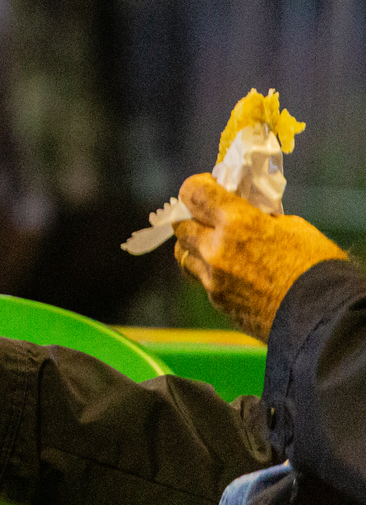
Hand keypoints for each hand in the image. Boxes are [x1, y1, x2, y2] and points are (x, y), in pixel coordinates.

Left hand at [175, 172, 347, 340]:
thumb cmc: (317, 267)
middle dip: (191, 217)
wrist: (325, 318)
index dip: (197, 186)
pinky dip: (212, 271)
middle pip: (179, 225)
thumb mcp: (293, 227)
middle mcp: (216, 249)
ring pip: (184, 254)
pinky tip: (235, 272)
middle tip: (209, 217)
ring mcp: (213, 278)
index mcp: (237, 223)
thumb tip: (246, 213)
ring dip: (196, 246)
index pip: (193, 192)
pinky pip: (203, 279)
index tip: (209, 187)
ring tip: (218, 245)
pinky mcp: (217, 301)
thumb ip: (260, 218)